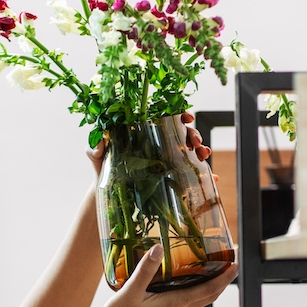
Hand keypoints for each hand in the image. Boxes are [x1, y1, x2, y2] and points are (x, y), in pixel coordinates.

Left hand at [88, 116, 216, 180]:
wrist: (106, 193)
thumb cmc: (102, 167)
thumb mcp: (95, 155)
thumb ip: (94, 147)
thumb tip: (98, 143)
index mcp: (144, 130)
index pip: (165, 116)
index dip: (179, 114)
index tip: (186, 118)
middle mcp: (158, 142)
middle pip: (182, 132)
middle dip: (194, 134)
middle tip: (197, 143)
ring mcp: (166, 159)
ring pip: (190, 150)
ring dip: (202, 150)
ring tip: (204, 157)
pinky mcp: (171, 176)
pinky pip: (191, 173)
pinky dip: (204, 174)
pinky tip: (212, 177)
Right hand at [97, 245, 237, 306]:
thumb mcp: (130, 292)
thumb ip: (145, 270)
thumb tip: (158, 249)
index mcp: (174, 304)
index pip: (207, 290)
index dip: (224, 278)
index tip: (235, 264)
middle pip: (209, 295)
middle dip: (223, 280)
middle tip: (231, 262)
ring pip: (200, 298)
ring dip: (212, 284)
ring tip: (216, 267)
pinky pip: (188, 299)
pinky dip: (197, 288)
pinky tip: (190, 277)